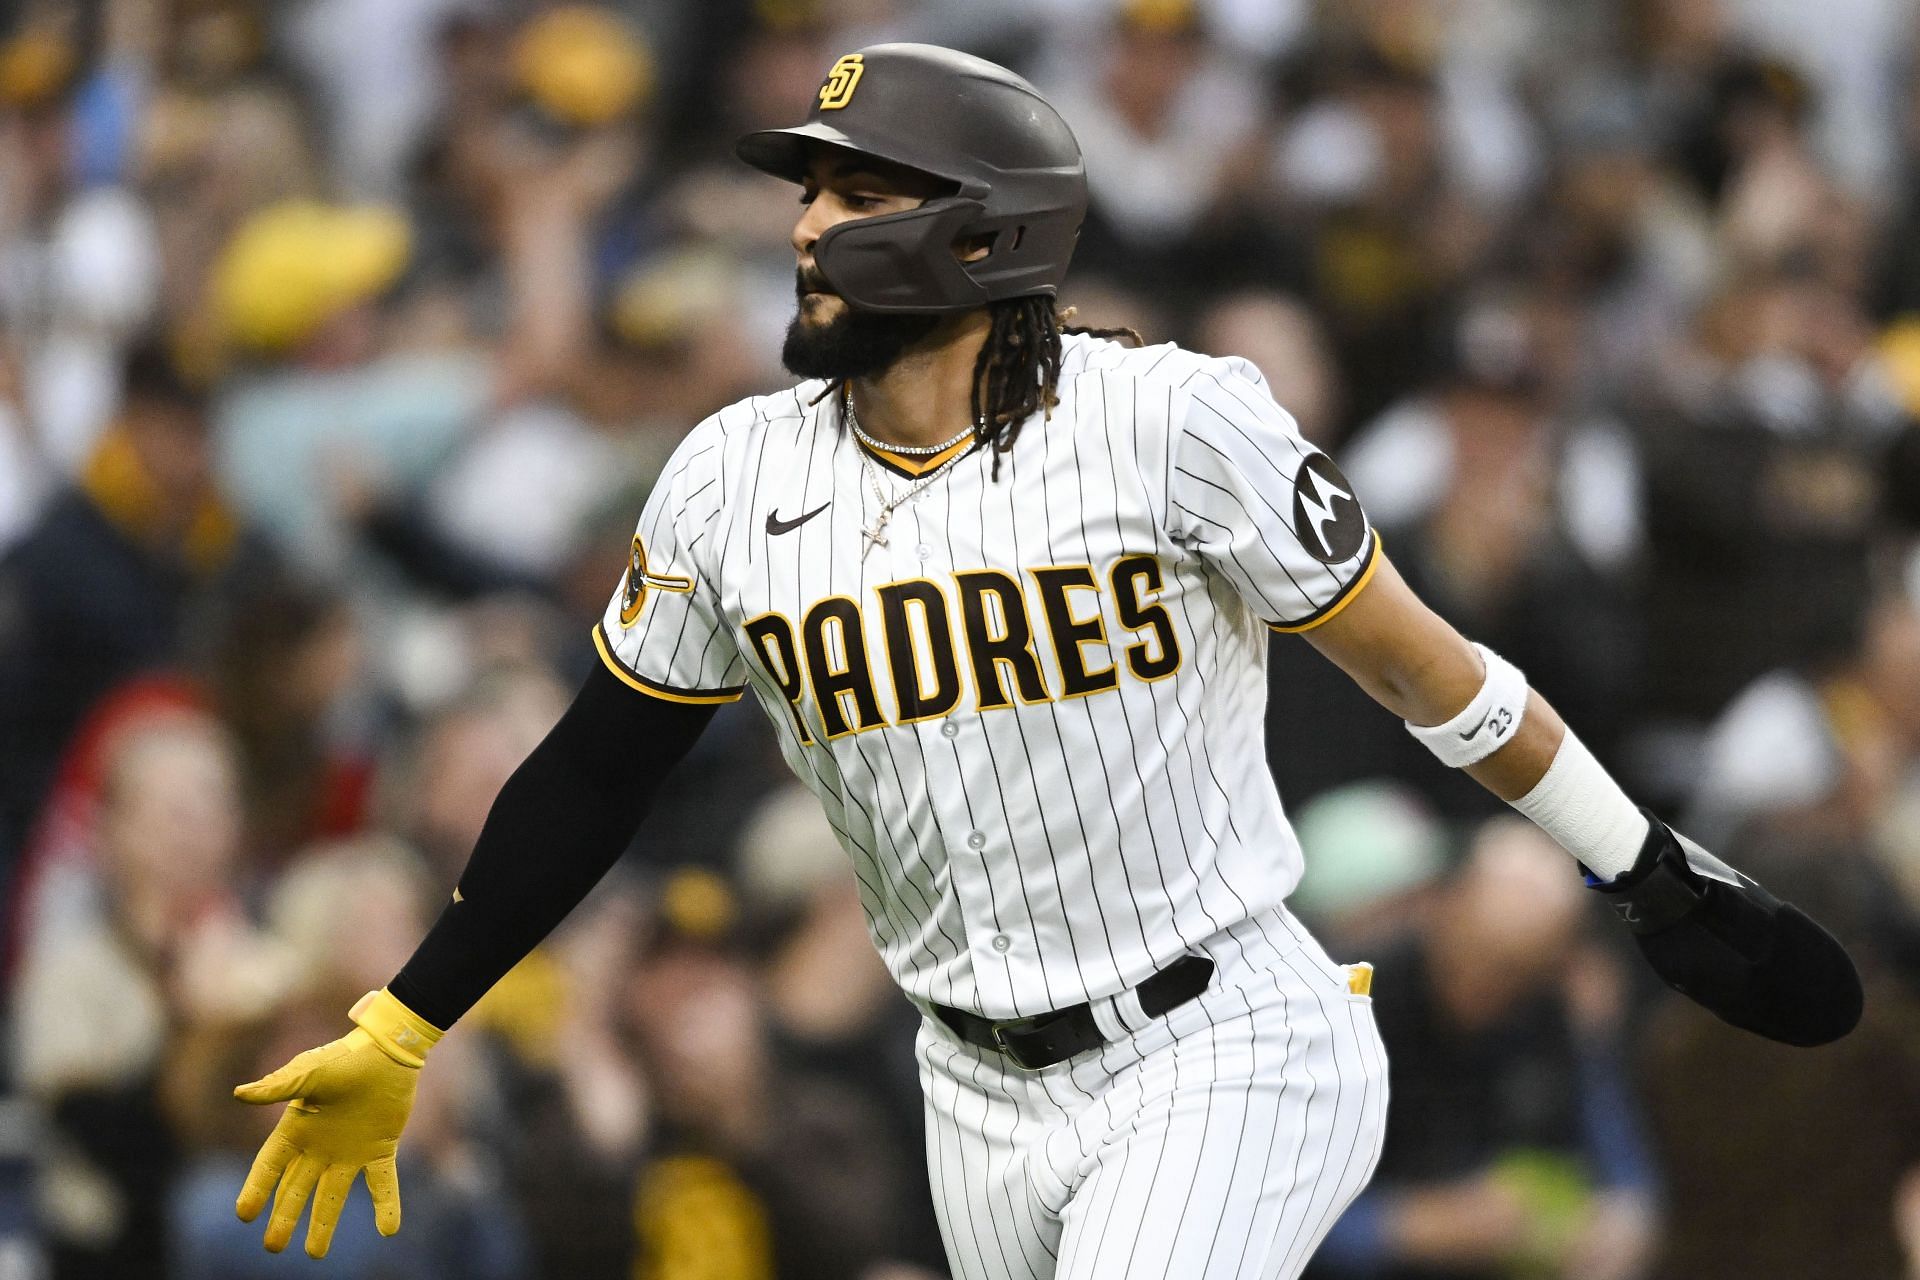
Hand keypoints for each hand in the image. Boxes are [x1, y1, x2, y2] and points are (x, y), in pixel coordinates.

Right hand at [233, 990, 440, 1256]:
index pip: (270, 1166)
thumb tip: (240, 1094)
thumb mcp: (308, 1072)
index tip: (244, 1214)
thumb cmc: (344, 1058)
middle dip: (284, 1218)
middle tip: (273, 1247)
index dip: (257, 1188)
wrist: (387, 1051)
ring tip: (315, 1255)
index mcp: (296, 1129)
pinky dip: (386, 1206)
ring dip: (323, 1225)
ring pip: (332, 1197)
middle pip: (296, 1190)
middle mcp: (319, 1147)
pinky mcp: (380, 1150)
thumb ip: (277, 1086)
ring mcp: (349, 1151)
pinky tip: (388, 1230)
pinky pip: (382, 1185)